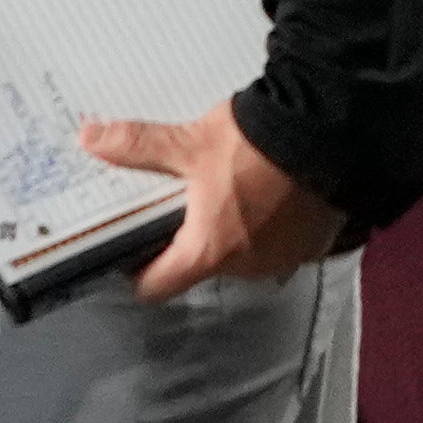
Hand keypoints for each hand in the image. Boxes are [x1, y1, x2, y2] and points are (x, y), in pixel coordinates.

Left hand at [81, 99, 342, 298]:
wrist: (334, 135)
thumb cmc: (256, 147)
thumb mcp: (190, 144)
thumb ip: (137, 146)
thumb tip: (88, 139)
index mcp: (208, 252)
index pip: (156, 287)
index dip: (136, 270)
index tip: (127, 248)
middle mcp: (246, 268)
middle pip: (200, 266)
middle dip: (188, 239)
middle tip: (179, 204)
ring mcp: (284, 259)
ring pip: (242, 255)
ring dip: (233, 232)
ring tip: (227, 193)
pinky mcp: (315, 245)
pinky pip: (280, 244)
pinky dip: (270, 226)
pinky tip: (268, 193)